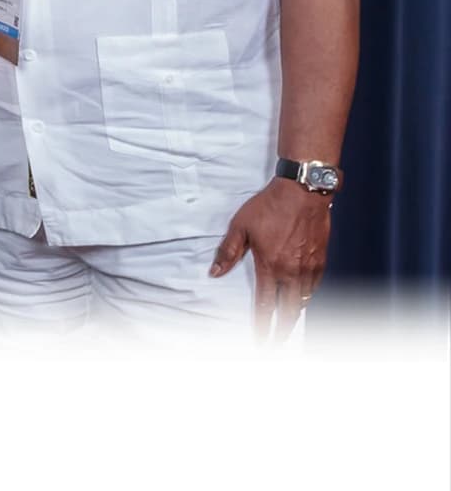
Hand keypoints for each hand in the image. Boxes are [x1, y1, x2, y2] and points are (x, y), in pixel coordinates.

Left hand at [211, 178, 332, 339]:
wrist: (302, 192)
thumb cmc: (269, 206)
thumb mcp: (240, 226)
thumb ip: (228, 252)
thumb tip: (215, 272)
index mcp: (270, 266)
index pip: (265, 304)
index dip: (262, 325)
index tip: (260, 340)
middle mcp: (292, 271)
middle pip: (289, 310)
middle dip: (283, 330)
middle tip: (277, 343)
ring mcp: (309, 266)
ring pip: (303, 299)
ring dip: (296, 313)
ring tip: (288, 323)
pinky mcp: (321, 258)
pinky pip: (315, 285)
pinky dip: (308, 295)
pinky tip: (302, 296)